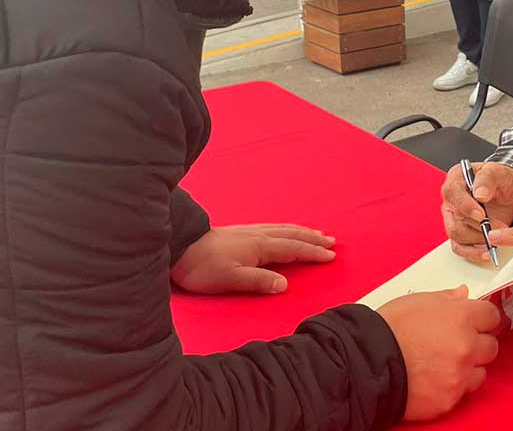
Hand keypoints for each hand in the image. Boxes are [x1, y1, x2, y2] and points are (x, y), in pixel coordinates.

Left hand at [170, 224, 334, 294]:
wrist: (179, 247)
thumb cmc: (204, 268)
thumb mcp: (231, 279)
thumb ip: (259, 281)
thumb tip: (285, 284)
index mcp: (260, 247)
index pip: (293, 249)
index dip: (313, 253)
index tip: (331, 256)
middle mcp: (258, 235)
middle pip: (292, 235)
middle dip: (313, 239)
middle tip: (332, 241)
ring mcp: (249, 231)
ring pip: (283, 229)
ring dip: (302, 232)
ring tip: (316, 234)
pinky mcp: (241, 231)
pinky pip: (273, 227)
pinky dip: (286, 229)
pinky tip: (284, 231)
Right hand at [377, 286, 499, 420]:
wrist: (367, 363)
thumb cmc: (389, 328)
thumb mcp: (417, 301)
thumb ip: (446, 299)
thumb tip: (463, 295)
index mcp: (461, 317)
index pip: (492, 316)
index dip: (483, 318)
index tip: (477, 321)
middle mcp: (466, 346)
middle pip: (491, 346)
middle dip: (478, 343)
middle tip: (458, 343)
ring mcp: (460, 375)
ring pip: (481, 372)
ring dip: (469, 367)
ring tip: (445, 364)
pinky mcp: (450, 398)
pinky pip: (463, 392)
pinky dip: (453, 386)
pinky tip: (435, 379)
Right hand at [441, 161, 512, 262]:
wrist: (508, 193)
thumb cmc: (500, 180)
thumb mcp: (498, 172)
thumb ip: (487, 179)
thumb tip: (479, 193)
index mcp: (455, 179)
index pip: (453, 194)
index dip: (466, 206)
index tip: (481, 215)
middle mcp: (451, 201)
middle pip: (454, 219)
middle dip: (478, 227)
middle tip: (499, 227)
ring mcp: (454, 218)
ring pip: (457, 235)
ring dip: (479, 239)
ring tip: (498, 236)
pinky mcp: (461, 233)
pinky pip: (460, 248)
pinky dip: (473, 253)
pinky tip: (487, 252)